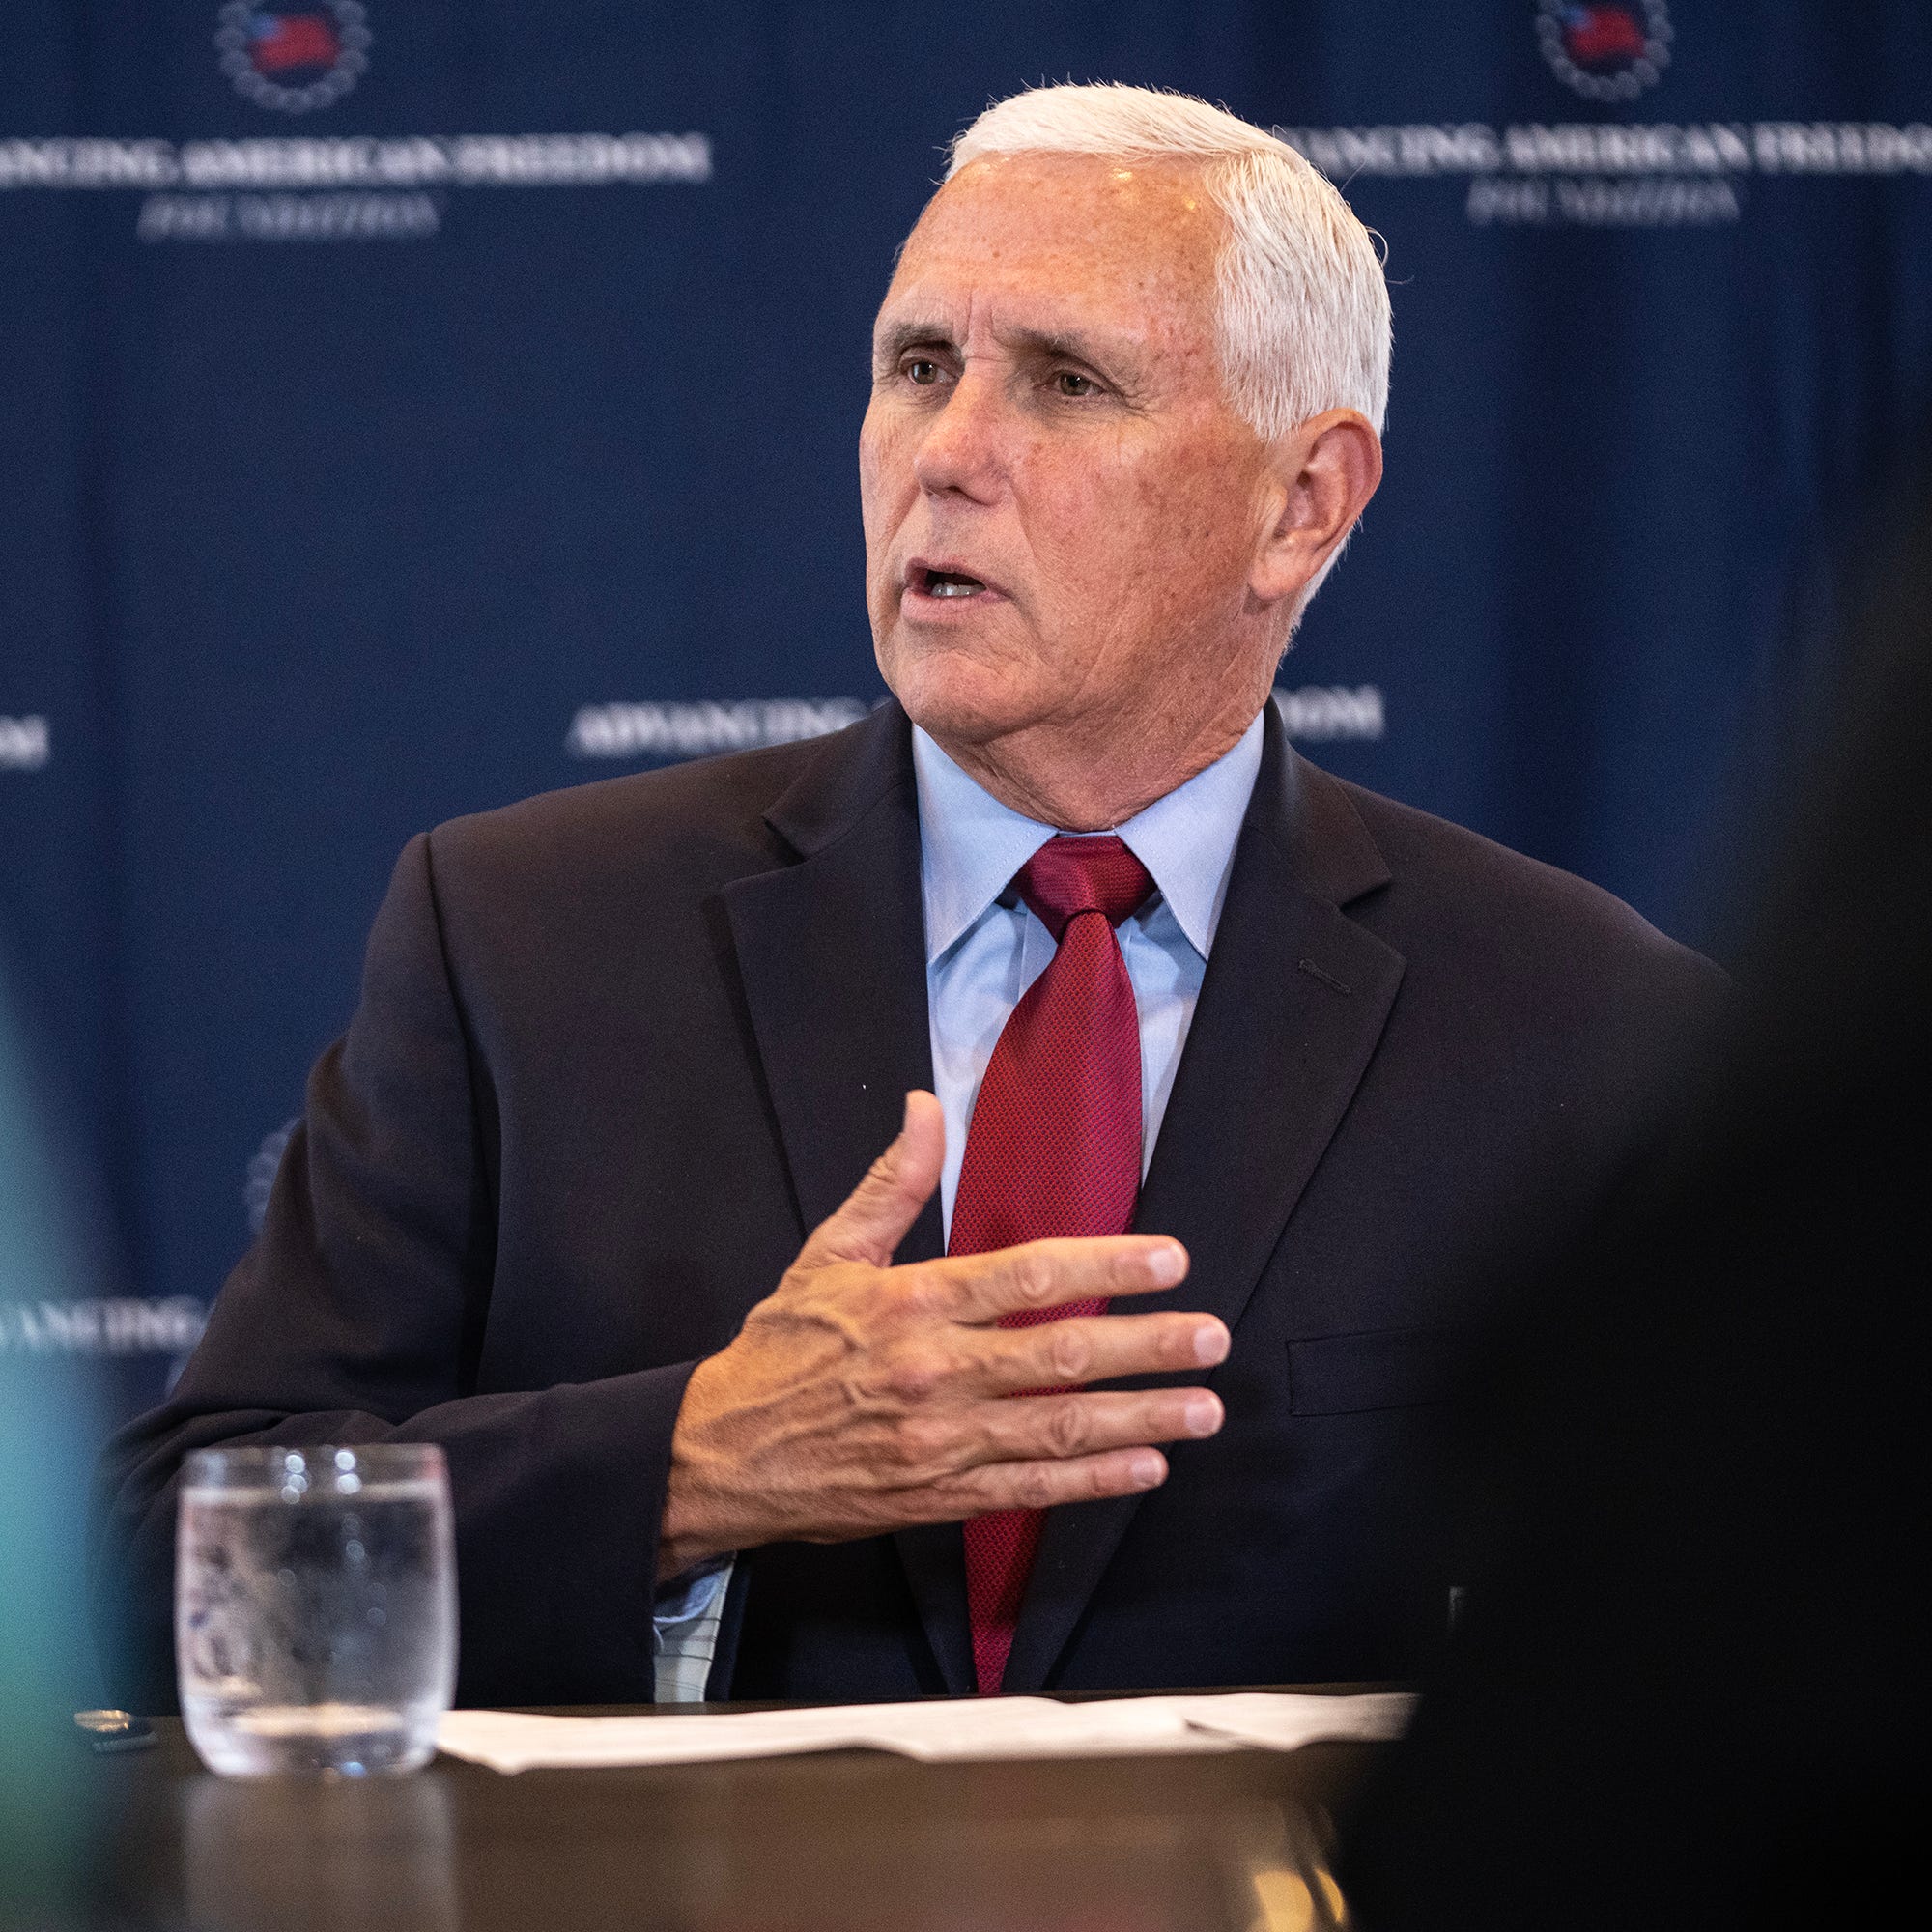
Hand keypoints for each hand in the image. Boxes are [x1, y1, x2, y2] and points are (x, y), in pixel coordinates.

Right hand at [657, 1090, 1227, 1578]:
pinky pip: (1030, 1487)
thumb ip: (890, 1184)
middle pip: (1059, 1356)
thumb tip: (924, 1107)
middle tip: (1211, 1336)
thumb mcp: (826, 1253)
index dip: (1106, 1268)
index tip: (1168, 1259)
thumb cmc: (779, 1348)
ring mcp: (941, 1441)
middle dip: (1147, 1346)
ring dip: (1141, 1417)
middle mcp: (934, 1372)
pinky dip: (1093, 1481)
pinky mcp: (938, 1496)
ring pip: (1059, 1428)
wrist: (719, 1456)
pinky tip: (1148, 1465)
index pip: (1028, 1277)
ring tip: (1204, 1407)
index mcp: (912, 1302)